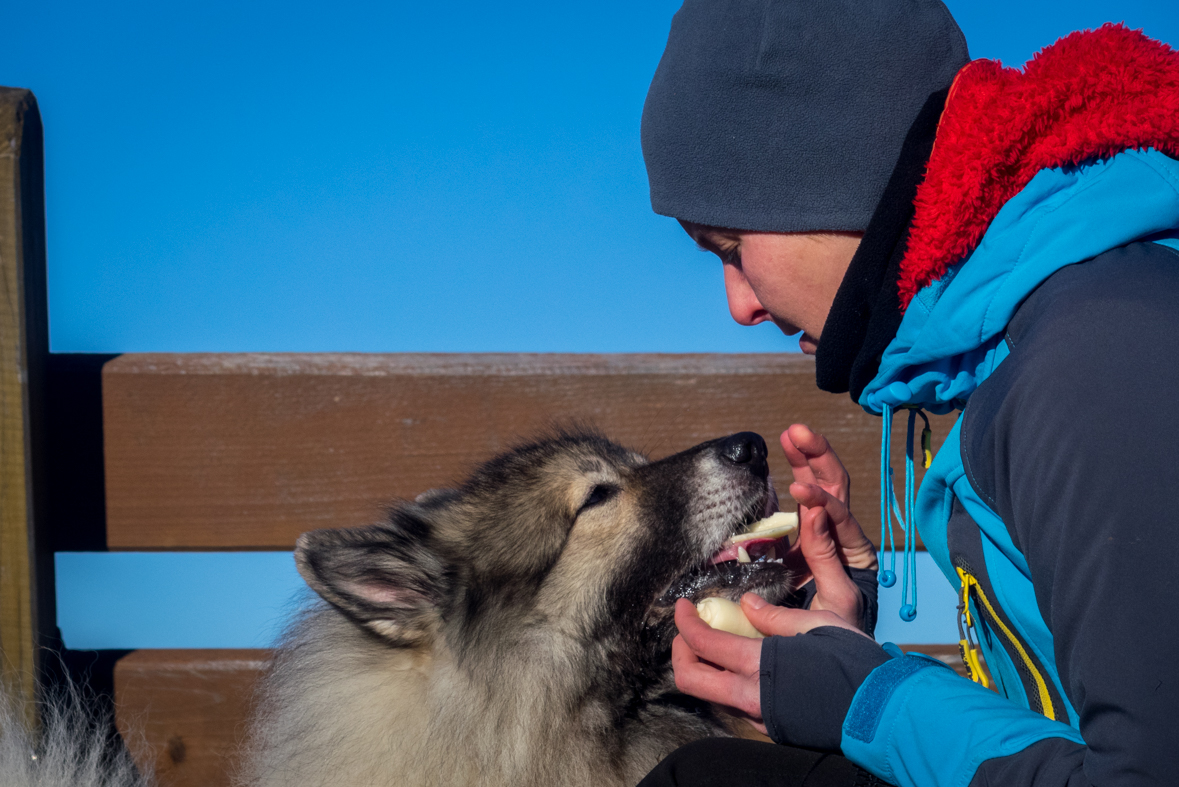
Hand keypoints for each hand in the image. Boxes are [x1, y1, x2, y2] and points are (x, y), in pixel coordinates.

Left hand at [671, 594, 868, 732]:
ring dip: (704, 669)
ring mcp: (761, 718)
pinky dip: (728, 683)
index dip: (685, 622)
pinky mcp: (774, 728)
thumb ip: (775, 617)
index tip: (683, 607)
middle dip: (680, 653)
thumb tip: (747, 605)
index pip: (703, 644)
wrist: (884, 712)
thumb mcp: (817, 625)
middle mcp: (753, 698)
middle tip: (689, 630)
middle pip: (691, 680)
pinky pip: (736, 705)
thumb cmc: (855, 664)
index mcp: (761, 667)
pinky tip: (743, 666)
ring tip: (715, 645)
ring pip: (712, 696)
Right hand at [781, 424, 877, 630]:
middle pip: (836, 486)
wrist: (830, 651)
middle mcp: (841, 536)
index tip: (797, 489)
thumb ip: (825, 558)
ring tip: (789, 435)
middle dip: (817, 456)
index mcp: (855, 551)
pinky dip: (788, 480)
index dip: (821, 499)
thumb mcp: (837, 599)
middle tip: (796, 432)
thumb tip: (812, 513)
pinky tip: (780, 462)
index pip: (840, 515)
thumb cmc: (840, 633)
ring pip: (817, 488)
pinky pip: (795, 506)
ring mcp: (821, 536)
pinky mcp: (799, 543)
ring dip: (804, 459)